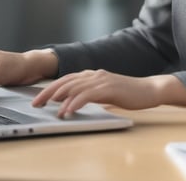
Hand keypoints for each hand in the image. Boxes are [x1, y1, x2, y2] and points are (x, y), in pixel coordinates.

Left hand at [31, 70, 185, 117]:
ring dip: (59, 98)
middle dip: (48, 93)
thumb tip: (73, 103)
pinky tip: (67, 110)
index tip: (38, 99)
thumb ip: (90, 94)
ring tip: (48, 108)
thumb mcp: (105, 93)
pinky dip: (75, 102)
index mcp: (92, 75)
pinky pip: (87, 95)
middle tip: (35, 104)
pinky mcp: (108, 88)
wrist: (149, 90)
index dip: (50, 89)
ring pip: (74, 87)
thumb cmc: (129, 93)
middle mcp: (94, 74)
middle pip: (65, 82)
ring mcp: (101, 80)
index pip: (66, 80)